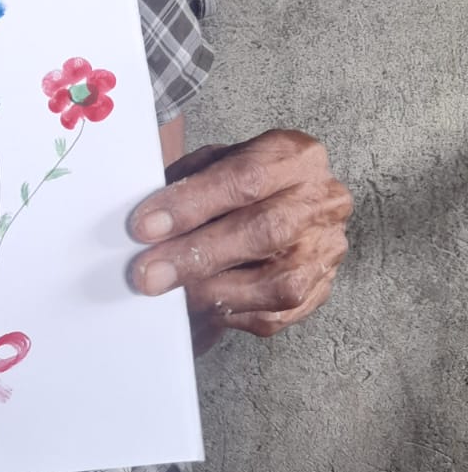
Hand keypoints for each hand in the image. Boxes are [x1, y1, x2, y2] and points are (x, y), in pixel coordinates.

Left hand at [128, 130, 351, 354]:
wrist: (282, 204)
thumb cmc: (238, 182)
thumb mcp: (211, 163)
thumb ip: (186, 184)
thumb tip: (148, 225)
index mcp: (295, 156)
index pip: (245, 177)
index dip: (193, 203)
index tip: (145, 226)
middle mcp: (321, 201)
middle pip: (264, 231)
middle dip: (197, 255)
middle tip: (149, 273)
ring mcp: (326, 249)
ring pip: (276, 282)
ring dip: (213, 292)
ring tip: (169, 294)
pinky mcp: (320, 291)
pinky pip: (275, 315)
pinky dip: (231, 313)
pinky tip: (200, 306)